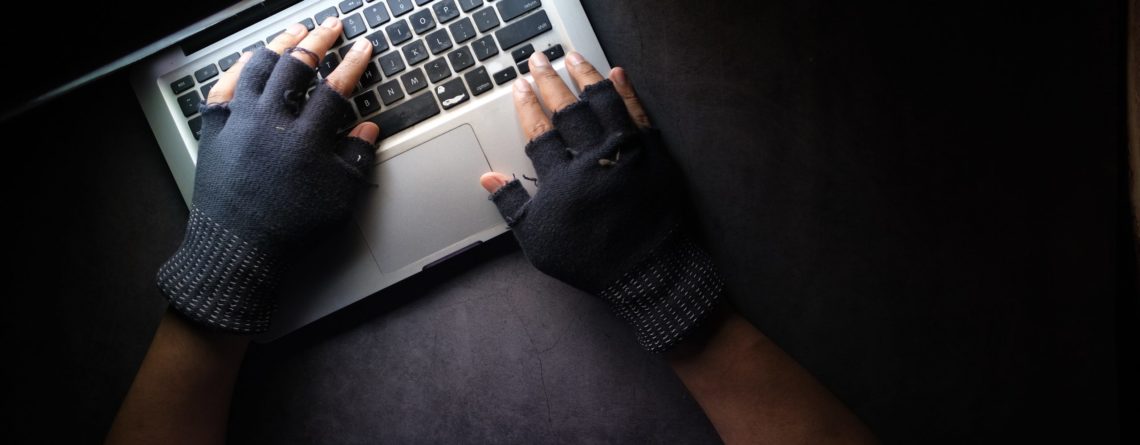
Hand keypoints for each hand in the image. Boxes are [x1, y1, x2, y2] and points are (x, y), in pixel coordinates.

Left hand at [157, 17, 378, 333]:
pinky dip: (240, 67)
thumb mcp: (339, 199)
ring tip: (294, 32)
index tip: (364, 47)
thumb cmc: (291, 229)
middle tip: (331, 26)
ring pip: (259, 67)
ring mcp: (239, 121)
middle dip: (319, 42)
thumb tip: (368, 129)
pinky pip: (225, 86)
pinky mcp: (214, 129)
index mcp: (305, 138)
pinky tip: (250, 58)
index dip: (353, 64)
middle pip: (297, 66)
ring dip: (279, 45)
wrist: (237, 249)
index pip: (336, 88)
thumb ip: (357, 159)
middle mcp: (271, 121)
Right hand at [479, 51, 723, 351]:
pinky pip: (639, 114)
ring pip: (603, 103)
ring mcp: (627, 153)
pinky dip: (626, 92)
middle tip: (538, 60)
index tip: (519, 86)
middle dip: (549, 81)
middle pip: (567, 110)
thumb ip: (512, 206)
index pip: (539, 131)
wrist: (648, 273)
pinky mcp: (655, 154)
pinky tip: (616, 74)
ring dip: (585, 76)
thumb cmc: (590, 260)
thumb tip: (488, 178)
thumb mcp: (539, 240)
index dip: (527, 105)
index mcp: (562, 179)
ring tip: (573, 57)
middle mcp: (594, 159)